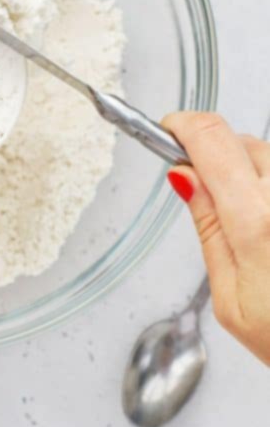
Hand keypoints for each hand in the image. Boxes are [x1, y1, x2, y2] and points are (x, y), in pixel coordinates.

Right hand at [164, 111, 269, 365]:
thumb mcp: (230, 300)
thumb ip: (209, 228)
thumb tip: (185, 176)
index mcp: (258, 222)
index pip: (212, 138)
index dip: (182, 126)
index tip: (168, 131)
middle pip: (241, 141)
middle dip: (216, 158)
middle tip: (209, 197)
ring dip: (253, 173)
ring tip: (257, 225)